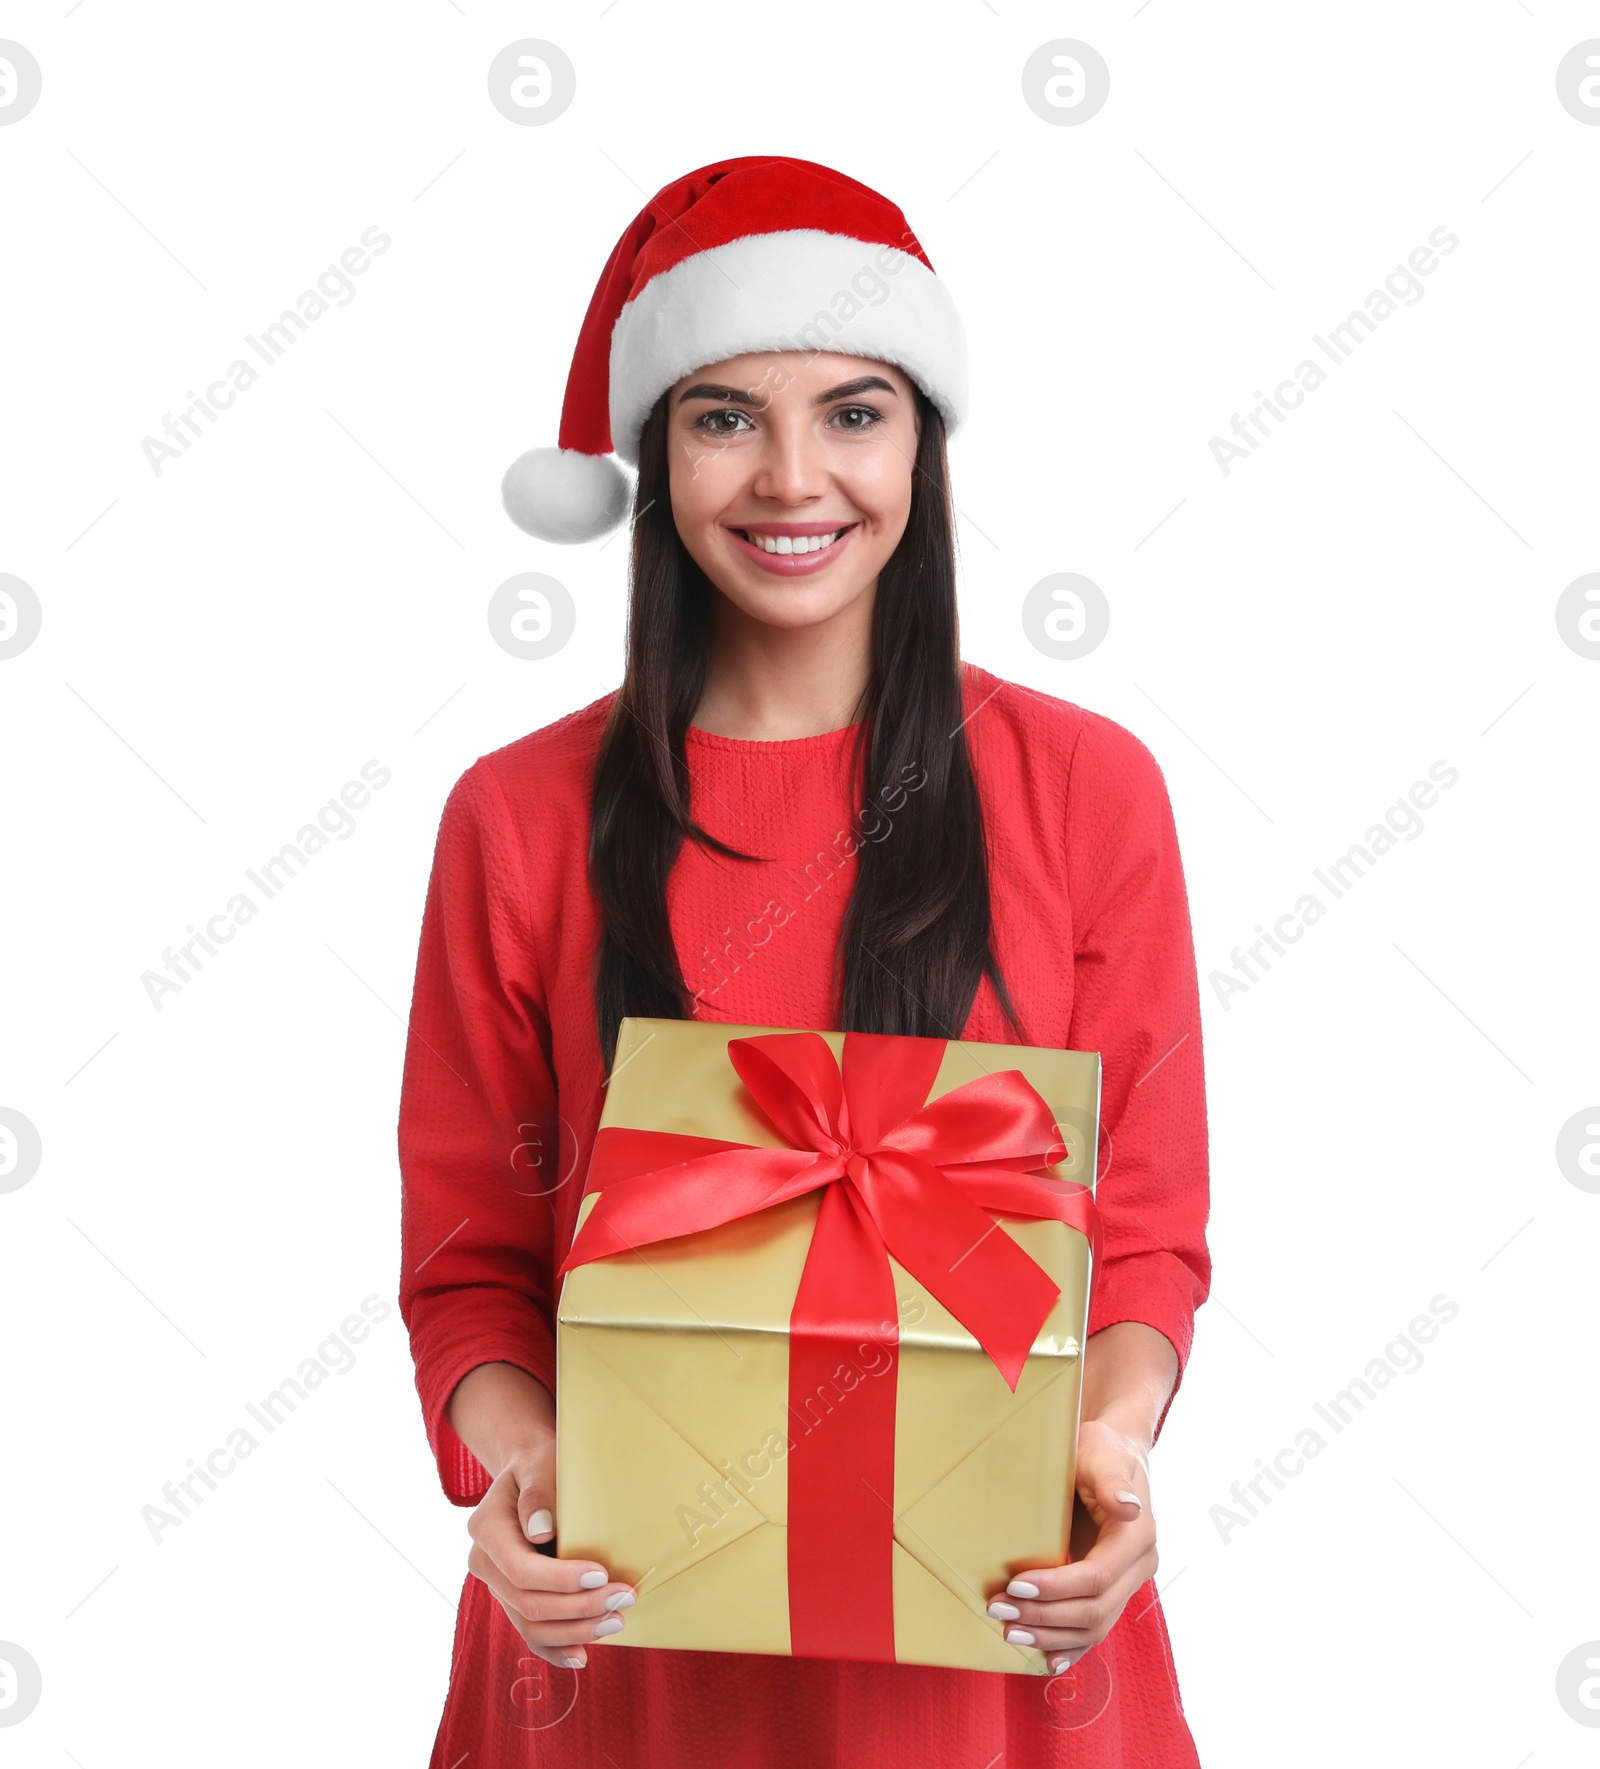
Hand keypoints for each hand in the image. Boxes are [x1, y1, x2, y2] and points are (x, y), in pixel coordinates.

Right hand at [464, 1434, 636, 1669]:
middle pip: (528, 1602)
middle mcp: (484, 1564)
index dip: (560, 1579)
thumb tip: (541, 1531)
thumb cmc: (539, 1464)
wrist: (529, 1474)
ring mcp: (497, 1586)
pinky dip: (556, 1648)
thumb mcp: (539, 1463)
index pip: (520, 1569)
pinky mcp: (513, 1599)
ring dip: (575, 1630)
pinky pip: (530, 1633)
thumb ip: (538, 1492)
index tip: (601, 1575)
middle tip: (623, 1599)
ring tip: (616, 1621)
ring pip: (530, 1625)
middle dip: (578, 1607)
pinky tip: (582, 1655)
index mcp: (486, 1529)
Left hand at [985, 1416, 1157, 1673]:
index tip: (1015, 1584)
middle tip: (999, 1611)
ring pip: (1094, 1627)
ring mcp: (1127, 1582)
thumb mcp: (1102, 1455)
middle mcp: (1138, 1566)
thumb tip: (1128, 1508)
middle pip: (1094, 1610)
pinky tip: (1046, 1661)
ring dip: (1051, 1637)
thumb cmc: (1102, 1449)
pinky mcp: (1112, 1589)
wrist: (1114, 1453)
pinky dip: (1071, 1648)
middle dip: (1045, 1617)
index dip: (1056, 1588)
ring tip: (1009, 1633)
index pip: (1096, 1577)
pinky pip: (1094, 1628)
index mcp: (1137, 1536)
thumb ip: (1111, 1481)